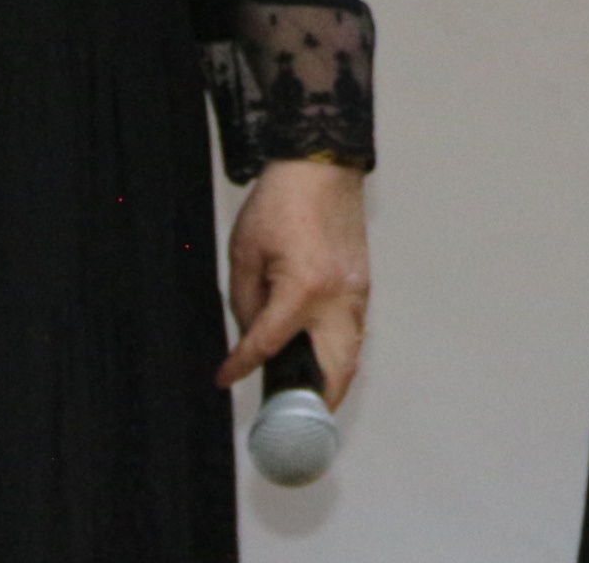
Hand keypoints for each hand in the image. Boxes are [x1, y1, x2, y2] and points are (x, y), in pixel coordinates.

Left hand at [218, 159, 371, 407]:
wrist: (320, 168)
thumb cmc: (280, 204)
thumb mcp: (245, 255)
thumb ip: (247, 303)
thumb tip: (252, 337)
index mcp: (303, 290)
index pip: (268, 345)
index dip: (241, 366)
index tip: (225, 378)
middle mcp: (337, 299)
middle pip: (334, 369)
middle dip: (313, 403)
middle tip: (290, 421)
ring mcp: (357, 293)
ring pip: (352, 355)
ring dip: (331, 382)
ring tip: (305, 400)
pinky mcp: (363, 285)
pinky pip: (354, 332)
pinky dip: (340, 354)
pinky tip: (320, 360)